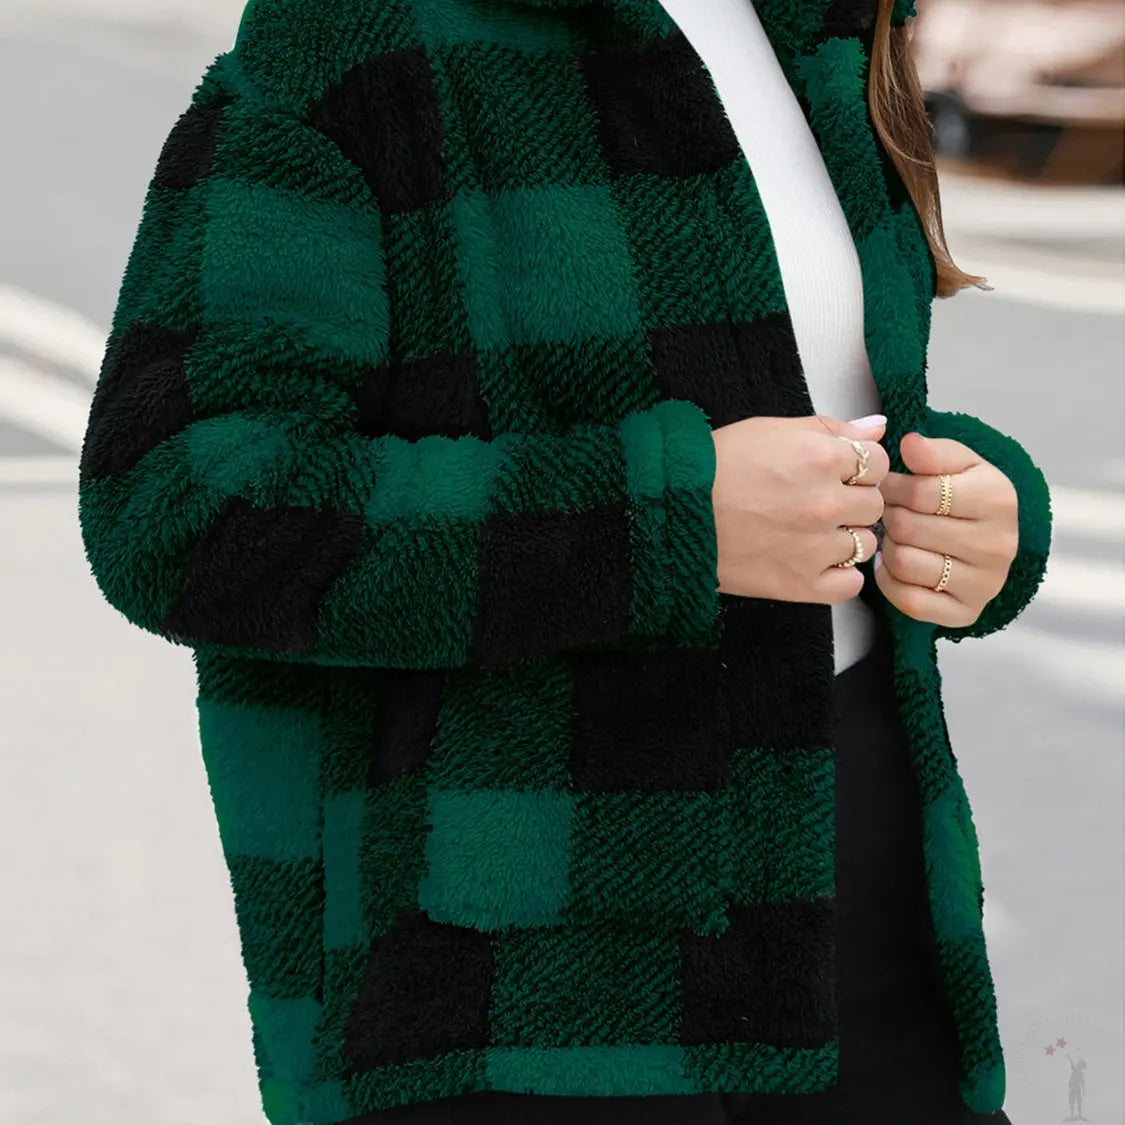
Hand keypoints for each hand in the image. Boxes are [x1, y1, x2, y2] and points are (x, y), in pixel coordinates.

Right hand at [711, 413, 889, 603]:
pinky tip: (814, 561)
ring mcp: (816, 547)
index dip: (858, 467)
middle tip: (817, 503)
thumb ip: (831, 428)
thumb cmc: (716, 467)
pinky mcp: (802, 584)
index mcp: (821, 457)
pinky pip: (850, 585)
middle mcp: (825, 503)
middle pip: (874, 504)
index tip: (836, 474)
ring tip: (809, 532)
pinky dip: (839, 575)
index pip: (877, 463)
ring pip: (865, 544)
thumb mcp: (771, 430)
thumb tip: (878, 429)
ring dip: (844, 538)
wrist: (673, 512)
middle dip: (852, 501)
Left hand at [875, 432, 1018, 626]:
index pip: (921, 491)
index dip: (893, 486)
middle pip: (907, 527)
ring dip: (888, 547)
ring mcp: (985, 583)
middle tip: (891, 511)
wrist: (988, 541)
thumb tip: (909, 443)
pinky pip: (907, 600)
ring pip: (903, 562)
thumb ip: (933, 451)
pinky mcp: (965, 613)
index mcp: (998, 499)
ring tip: (897, 536)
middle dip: (890, 515)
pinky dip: (890, 580)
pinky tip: (895, 565)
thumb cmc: (965, 496)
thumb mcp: (958, 464)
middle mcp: (998, 544)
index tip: (890, 484)